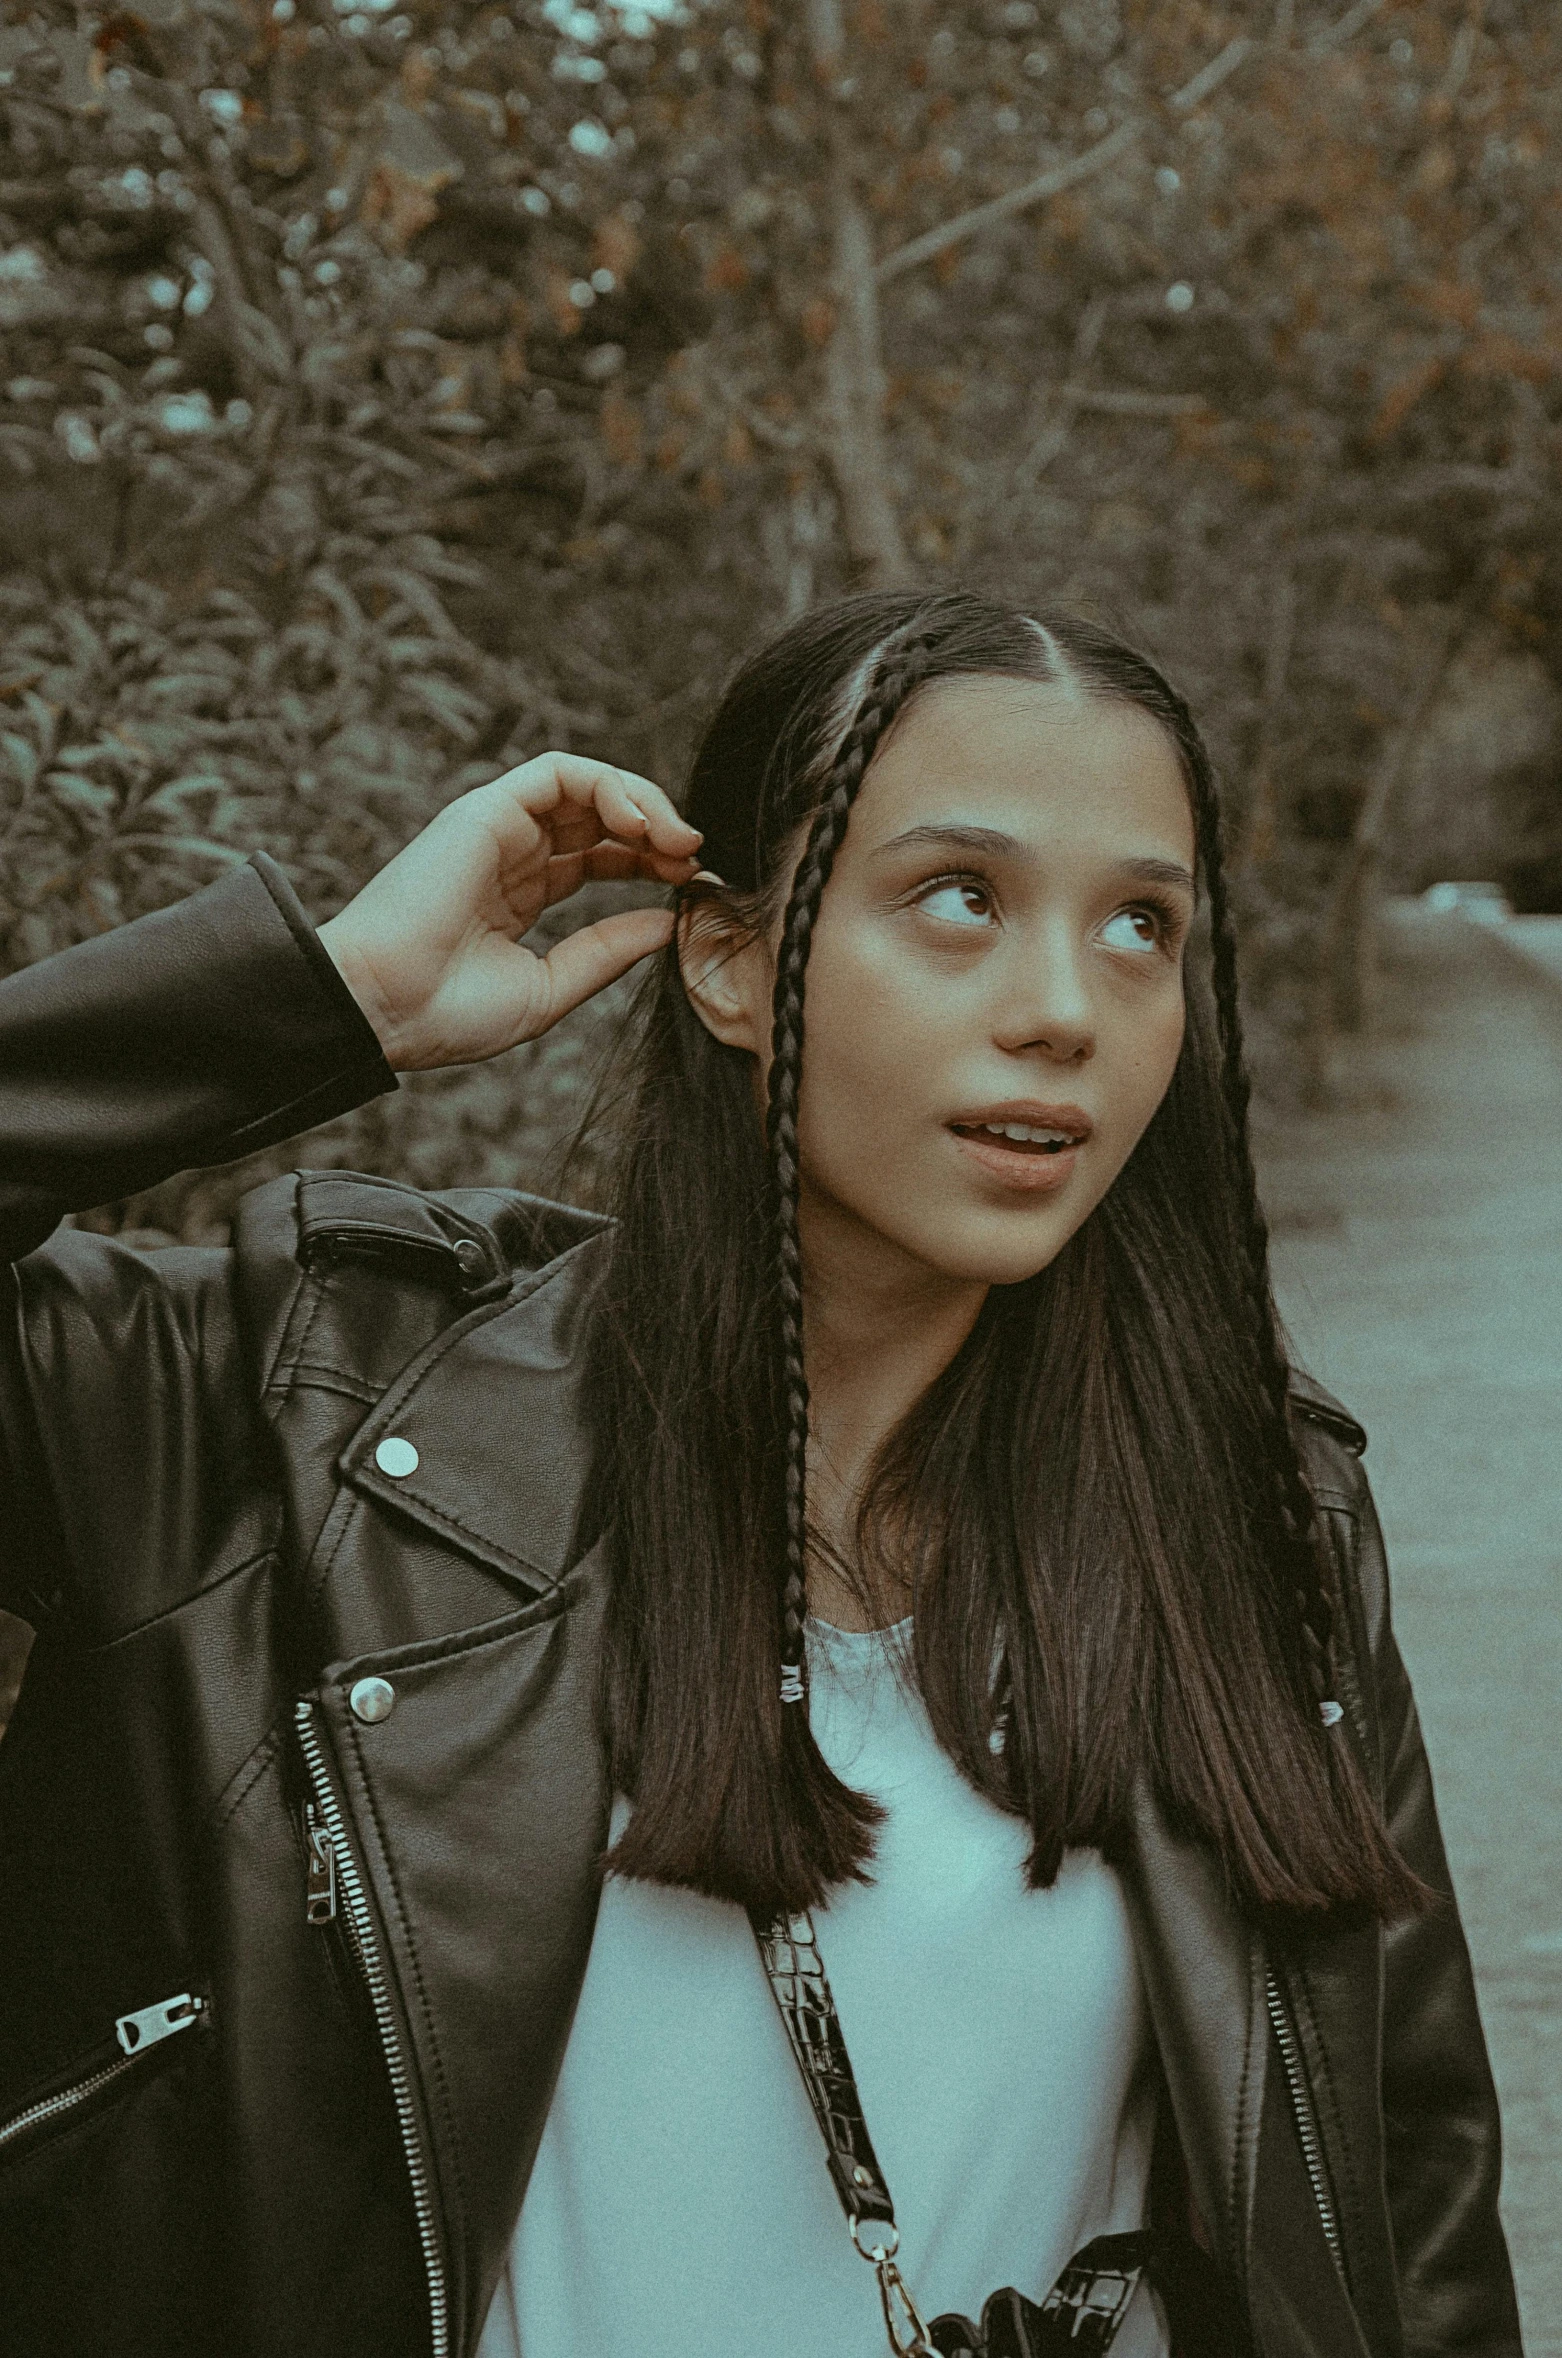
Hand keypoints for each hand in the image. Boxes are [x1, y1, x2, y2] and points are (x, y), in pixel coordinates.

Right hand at [317, 753, 701, 1070]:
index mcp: (521, 897)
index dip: (652, 864)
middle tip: (696, 860)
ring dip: (643, 802)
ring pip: (587, 785)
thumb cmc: (449, 1014)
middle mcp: (511, 855)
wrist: (384, 1010)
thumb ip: (606, 952)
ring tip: (677, 841)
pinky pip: (559, 772)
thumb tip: (666, 922)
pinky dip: (608, 786)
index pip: (601, 858)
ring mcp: (498, 829)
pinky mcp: (486, 809)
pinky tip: (639, 826)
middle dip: (659, 831)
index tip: (693, 887)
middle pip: (601, 817)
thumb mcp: (550, 988)